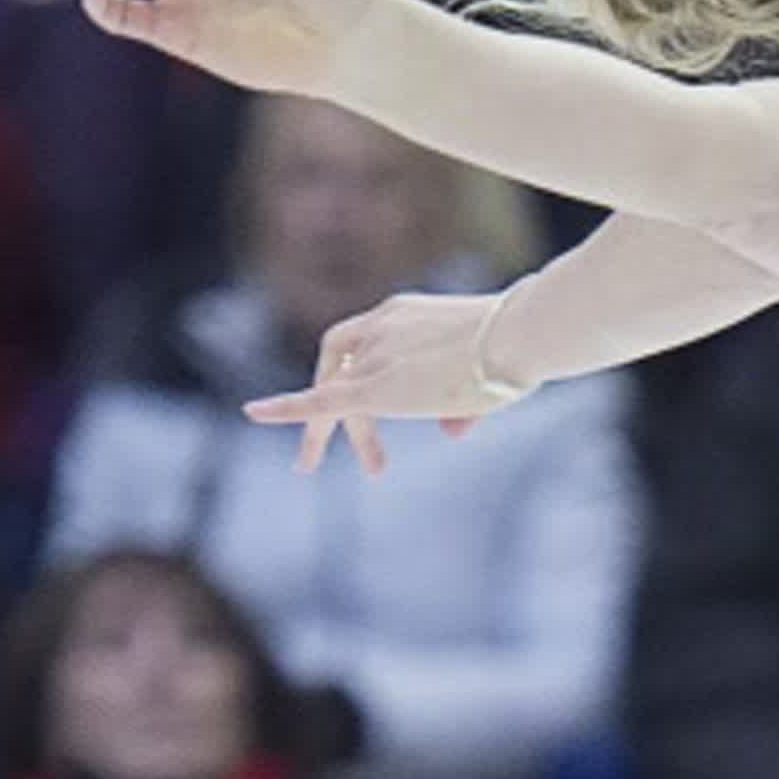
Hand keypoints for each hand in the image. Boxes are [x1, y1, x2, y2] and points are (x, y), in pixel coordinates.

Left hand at [245, 291, 526, 474]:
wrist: (520, 335)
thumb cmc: (522, 349)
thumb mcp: (489, 377)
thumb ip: (462, 405)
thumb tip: (451, 432)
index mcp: (403, 313)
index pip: (361, 342)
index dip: (348, 371)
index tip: (351, 403)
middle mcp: (380, 328)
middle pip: (339, 368)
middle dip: (332, 409)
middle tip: (333, 452)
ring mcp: (375, 355)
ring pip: (335, 396)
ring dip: (325, 433)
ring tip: (307, 465)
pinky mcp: (373, 389)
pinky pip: (319, 401)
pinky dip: (285, 408)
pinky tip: (255, 413)